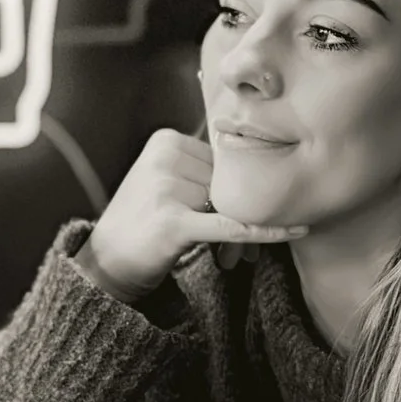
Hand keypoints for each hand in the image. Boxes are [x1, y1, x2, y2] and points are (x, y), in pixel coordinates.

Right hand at [79, 129, 302, 299]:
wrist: (106, 261)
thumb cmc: (142, 221)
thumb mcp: (165, 181)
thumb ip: (203, 170)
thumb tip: (261, 169)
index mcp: (165, 141)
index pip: (222, 160)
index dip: (233, 188)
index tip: (238, 210)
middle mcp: (165, 159)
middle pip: (227, 182)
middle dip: (237, 211)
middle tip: (238, 244)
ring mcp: (167, 189)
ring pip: (230, 206)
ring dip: (238, 232)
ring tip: (227, 255)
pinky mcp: (174, 222)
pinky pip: (231, 226)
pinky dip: (264, 231)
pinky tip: (294, 230)